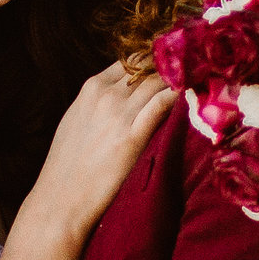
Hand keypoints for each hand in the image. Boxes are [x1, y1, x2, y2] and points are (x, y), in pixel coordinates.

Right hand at [25, 62, 177, 230]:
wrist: (60, 198)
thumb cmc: (68, 164)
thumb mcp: (77, 120)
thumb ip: (98, 102)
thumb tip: (124, 94)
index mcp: (91, 87)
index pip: (131, 60)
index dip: (154, 62)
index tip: (172, 67)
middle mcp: (106, 95)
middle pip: (148, 66)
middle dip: (171, 67)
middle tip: (193, 73)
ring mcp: (119, 114)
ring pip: (159, 81)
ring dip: (179, 80)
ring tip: (197, 84)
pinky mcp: (132, 136)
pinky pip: (163, 104)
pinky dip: (178, 96)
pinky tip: (189, 99)